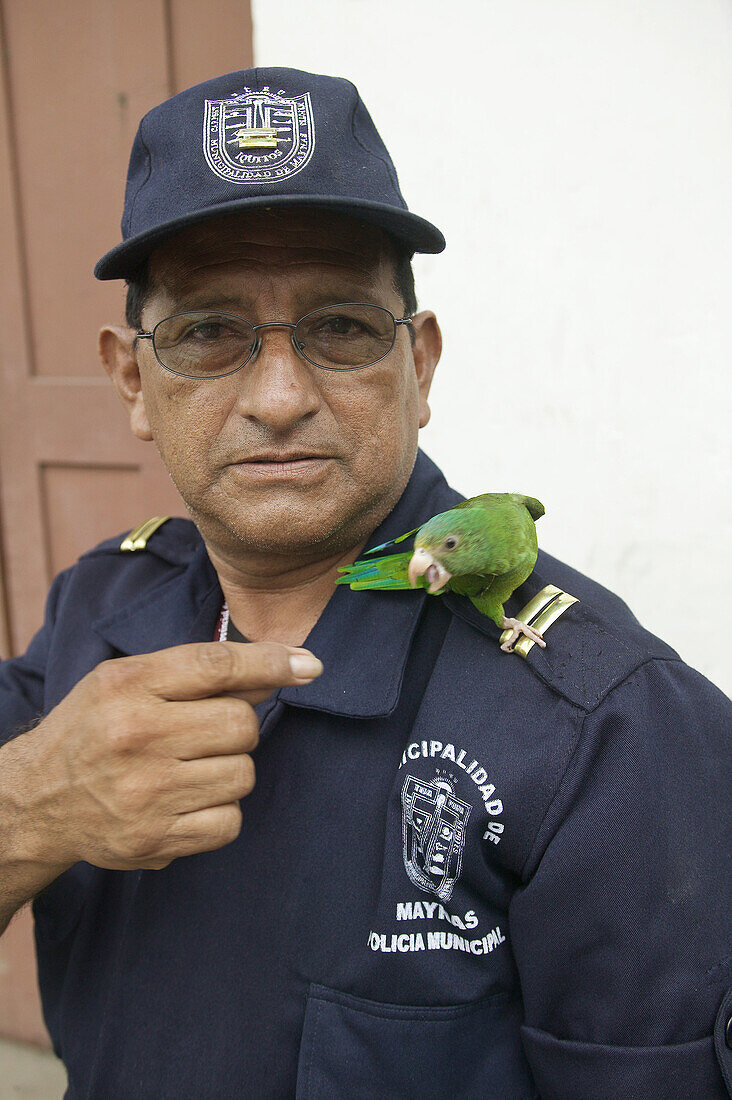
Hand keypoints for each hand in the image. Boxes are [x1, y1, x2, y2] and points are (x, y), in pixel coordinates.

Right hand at [13, 642, 321, 870]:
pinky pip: (230, 822)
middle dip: (237, 726)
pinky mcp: (153, 840)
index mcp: (128, 686)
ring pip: (242, 775)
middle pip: (240, 725)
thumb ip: (200, 672)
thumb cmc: (95, 727)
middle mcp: (135, 736)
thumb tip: (284, 666)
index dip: (270, 662)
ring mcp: (145, 793)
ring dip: (230, 769)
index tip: (308, 665)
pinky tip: (188, 800)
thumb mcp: (130, 680)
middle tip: (204, 733)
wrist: (39, 798)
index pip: (216, 666)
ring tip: (190, 767)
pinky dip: (220, 811)